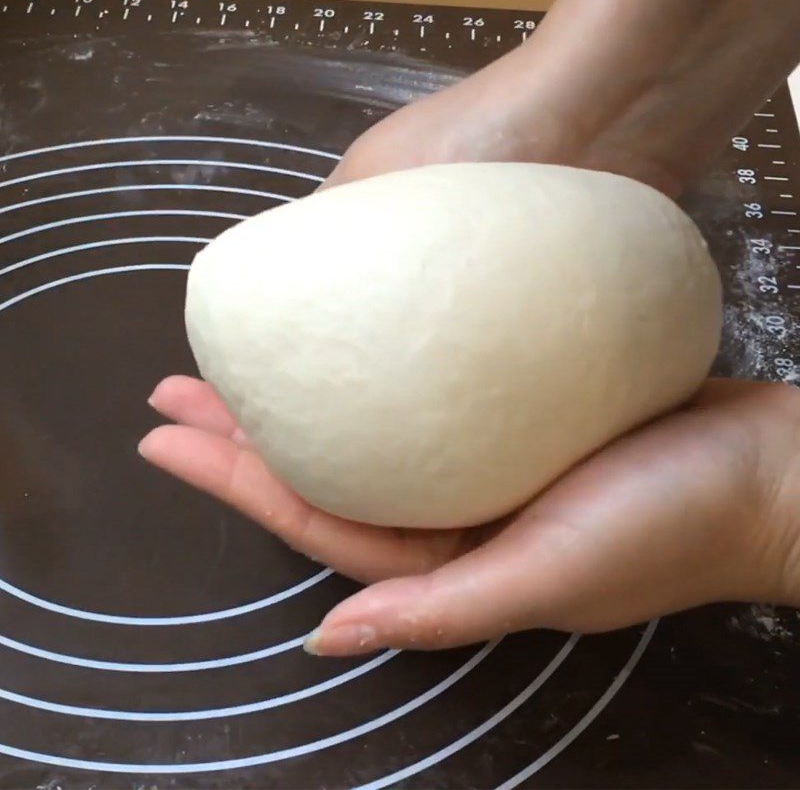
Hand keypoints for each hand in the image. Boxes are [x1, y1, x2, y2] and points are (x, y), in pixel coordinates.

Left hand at [139, 376, 799, 656]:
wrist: (766, 469)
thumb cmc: (670, 525)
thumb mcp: (553, 577)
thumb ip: (441, 610)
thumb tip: (329, 639)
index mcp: (447, 559)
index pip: (316, 519)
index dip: (236, 481)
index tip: (167, 435)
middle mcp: (451, 513)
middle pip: (326, 471)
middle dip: (245, 434)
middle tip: (179, 386)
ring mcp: (481, 461)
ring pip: (368, 429)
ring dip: (304, 395)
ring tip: (243, 357)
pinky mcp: (514, 415)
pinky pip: (427, 394)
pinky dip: (380, 369)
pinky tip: (354, 338)